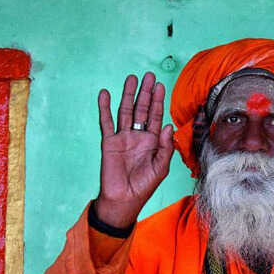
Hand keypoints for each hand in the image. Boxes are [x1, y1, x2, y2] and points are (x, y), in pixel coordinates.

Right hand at [95, 72, 173, 227]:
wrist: (124, 198)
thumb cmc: (145, 185)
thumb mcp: (162, 167)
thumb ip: (166, 147)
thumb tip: (169, 125)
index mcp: (153, 142)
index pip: (157, 117)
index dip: (158, 101)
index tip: (160, 86)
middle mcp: (138, 136)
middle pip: (142, 109)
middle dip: (146, 93)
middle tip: (149, 75)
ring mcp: (123, 137)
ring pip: (126, 111)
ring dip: (128, 95)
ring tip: (131, 78)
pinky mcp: (109, 142)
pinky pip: (106, 122)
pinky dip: (105, 107)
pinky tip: (105, 94)